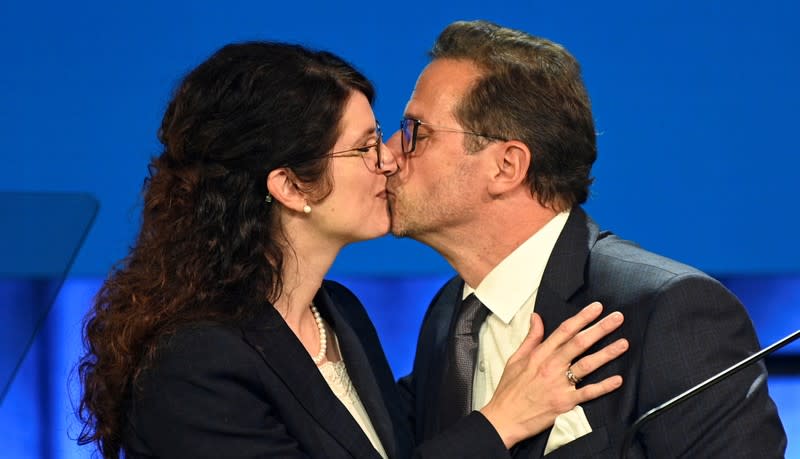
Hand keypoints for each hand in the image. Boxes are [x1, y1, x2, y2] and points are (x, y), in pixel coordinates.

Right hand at [479, 302, 627, 447]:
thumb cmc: (509, 389)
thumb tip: (536, 317)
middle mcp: (551, 366)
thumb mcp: (516, 358)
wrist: (504, 417)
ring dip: (606, 353)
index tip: (596, 308)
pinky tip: (617, 379)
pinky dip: (603, 386)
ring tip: (623, 343)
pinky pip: (588, 393)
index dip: (582, 317)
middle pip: (579, 343)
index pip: (564, 331)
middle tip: (616, 318)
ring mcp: (559, 384)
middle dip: (600, 329)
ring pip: (587, 365)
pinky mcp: (565, 402)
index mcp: (539, 354)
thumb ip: (531, 338)